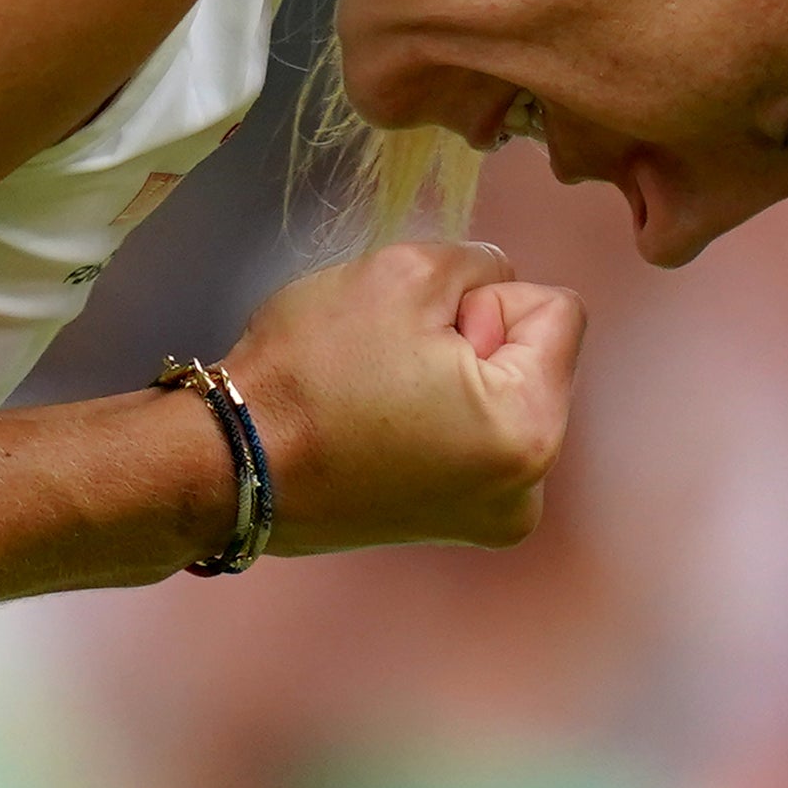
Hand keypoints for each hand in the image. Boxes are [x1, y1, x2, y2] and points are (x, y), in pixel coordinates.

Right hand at [222, 241, 582, 552]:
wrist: (228, 463)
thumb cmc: (311, 372)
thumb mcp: (406, 272)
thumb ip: (481, 262)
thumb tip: (498, 286)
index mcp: (532, 433)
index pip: (558, 311)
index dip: (485, 300)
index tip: (420, 334)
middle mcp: (528, 492)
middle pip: (532, 360)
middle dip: (472, 344)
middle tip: (390, 366)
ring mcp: (490, 519)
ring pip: (498, 395)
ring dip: (449, 379)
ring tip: (377, 396)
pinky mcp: (450, 525)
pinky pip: (467, 437)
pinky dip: (432, 419)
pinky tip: (374, 423)